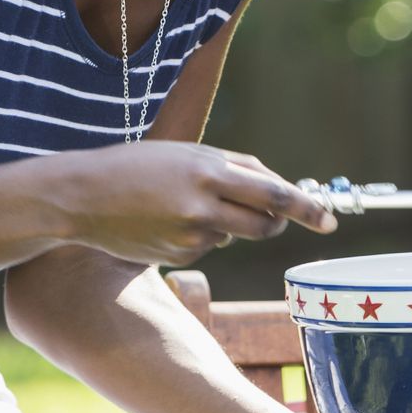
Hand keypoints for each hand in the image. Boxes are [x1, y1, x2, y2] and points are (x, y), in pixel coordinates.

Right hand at [51, 142, 336, 265]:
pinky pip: (209, 247)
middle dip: (278, 222)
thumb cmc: (140, 167)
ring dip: (232, 223)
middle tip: (278, 217)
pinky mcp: (177, 257)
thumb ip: (236, 168)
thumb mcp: (189, 154)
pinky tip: (169, 222)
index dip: (306, 208)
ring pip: (236, 234)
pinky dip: (203, 235)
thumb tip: (279, 189)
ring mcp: (189, 237)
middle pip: (264, 224)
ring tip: (191, 204)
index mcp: (207, 172)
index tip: (330, 221)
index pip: (273, 194)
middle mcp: (201, 207)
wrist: (81, 198)